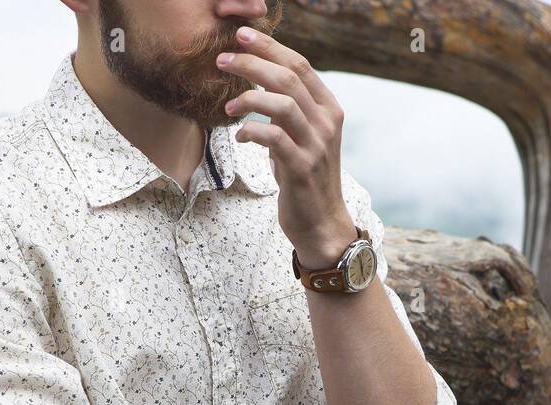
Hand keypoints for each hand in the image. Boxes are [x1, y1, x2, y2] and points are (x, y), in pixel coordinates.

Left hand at [217, 26, 356, 267]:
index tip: (241, 36)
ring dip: (248, 98)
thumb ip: (289, 110)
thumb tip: (258, 81)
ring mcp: (316, 145)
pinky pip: (274, 138)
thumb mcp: (301, 137)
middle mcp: (326, 122)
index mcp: (328, 108)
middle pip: (288, 77)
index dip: (270, 47)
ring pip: (282, 103)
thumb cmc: (304, 177)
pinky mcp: (302, 168)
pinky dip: (251, 131)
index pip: (300, 65)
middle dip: (252, 63)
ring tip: (228, 105)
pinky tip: (240, 137)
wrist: (321, 223)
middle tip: (222, 59)